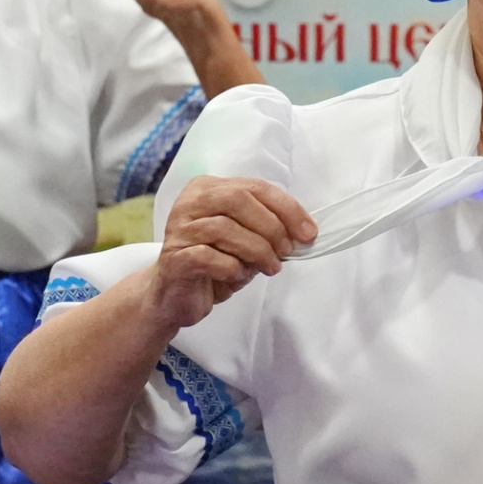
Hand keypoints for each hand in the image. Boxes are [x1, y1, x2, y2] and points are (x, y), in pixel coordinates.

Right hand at [148, 175, 316, 329]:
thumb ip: (268, 229)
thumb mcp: (246, 241)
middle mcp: (190, 202)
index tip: (308, 233)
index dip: (287, 209)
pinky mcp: (174, 258)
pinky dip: (232, 267)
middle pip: (238, 199)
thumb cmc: (214, 264)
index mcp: (209, 189)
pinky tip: (238, 275)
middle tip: (286, 251)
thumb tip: (303, 233)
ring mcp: (179, 229)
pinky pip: (208, 257)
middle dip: (272, 226)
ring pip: (224, 228)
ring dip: (257, 250)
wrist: (176, 296)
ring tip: (270, 268)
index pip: (255, 187)